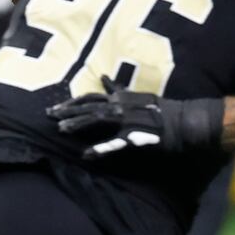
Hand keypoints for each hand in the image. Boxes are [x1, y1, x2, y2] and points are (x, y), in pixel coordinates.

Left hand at [48, 77, 225, 156]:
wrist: (186, 121)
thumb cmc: (162, 110)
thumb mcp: (138, 95)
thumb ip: (118, 90)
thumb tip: (102, 78)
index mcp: (121, 98)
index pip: (91, 97)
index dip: (72, 102)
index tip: (55, 107)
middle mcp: (121, 106)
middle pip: (88, 106)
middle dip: (67, 111)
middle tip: (48, 115)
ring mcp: (127, 121)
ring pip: (96, 120)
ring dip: (77, 124)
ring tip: (61, 130)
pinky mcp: (135, 137)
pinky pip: (114, 144)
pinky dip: (99, 149)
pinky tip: (86, 155)